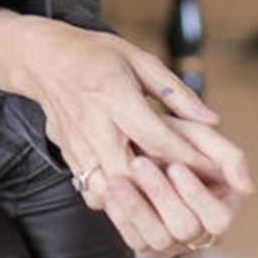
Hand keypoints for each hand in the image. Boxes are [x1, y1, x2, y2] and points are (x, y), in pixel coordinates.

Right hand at [0, 10, 252, 257]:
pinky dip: (114, 200)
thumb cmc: (97, 55)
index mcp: (113, 93)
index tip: (214, 170)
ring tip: (163, 202)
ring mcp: (77, 144)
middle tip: (192, 196)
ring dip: (136, 200)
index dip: (186, 156)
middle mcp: (93, 123)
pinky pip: (91, 190)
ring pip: (107, 190)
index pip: (155, 135)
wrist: (43, 59)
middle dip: (162, 189)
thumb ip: (175, 92)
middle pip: (130, 172)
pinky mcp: (68, 157)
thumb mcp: (140, 60)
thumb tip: (212, 121)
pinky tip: (133, 196)